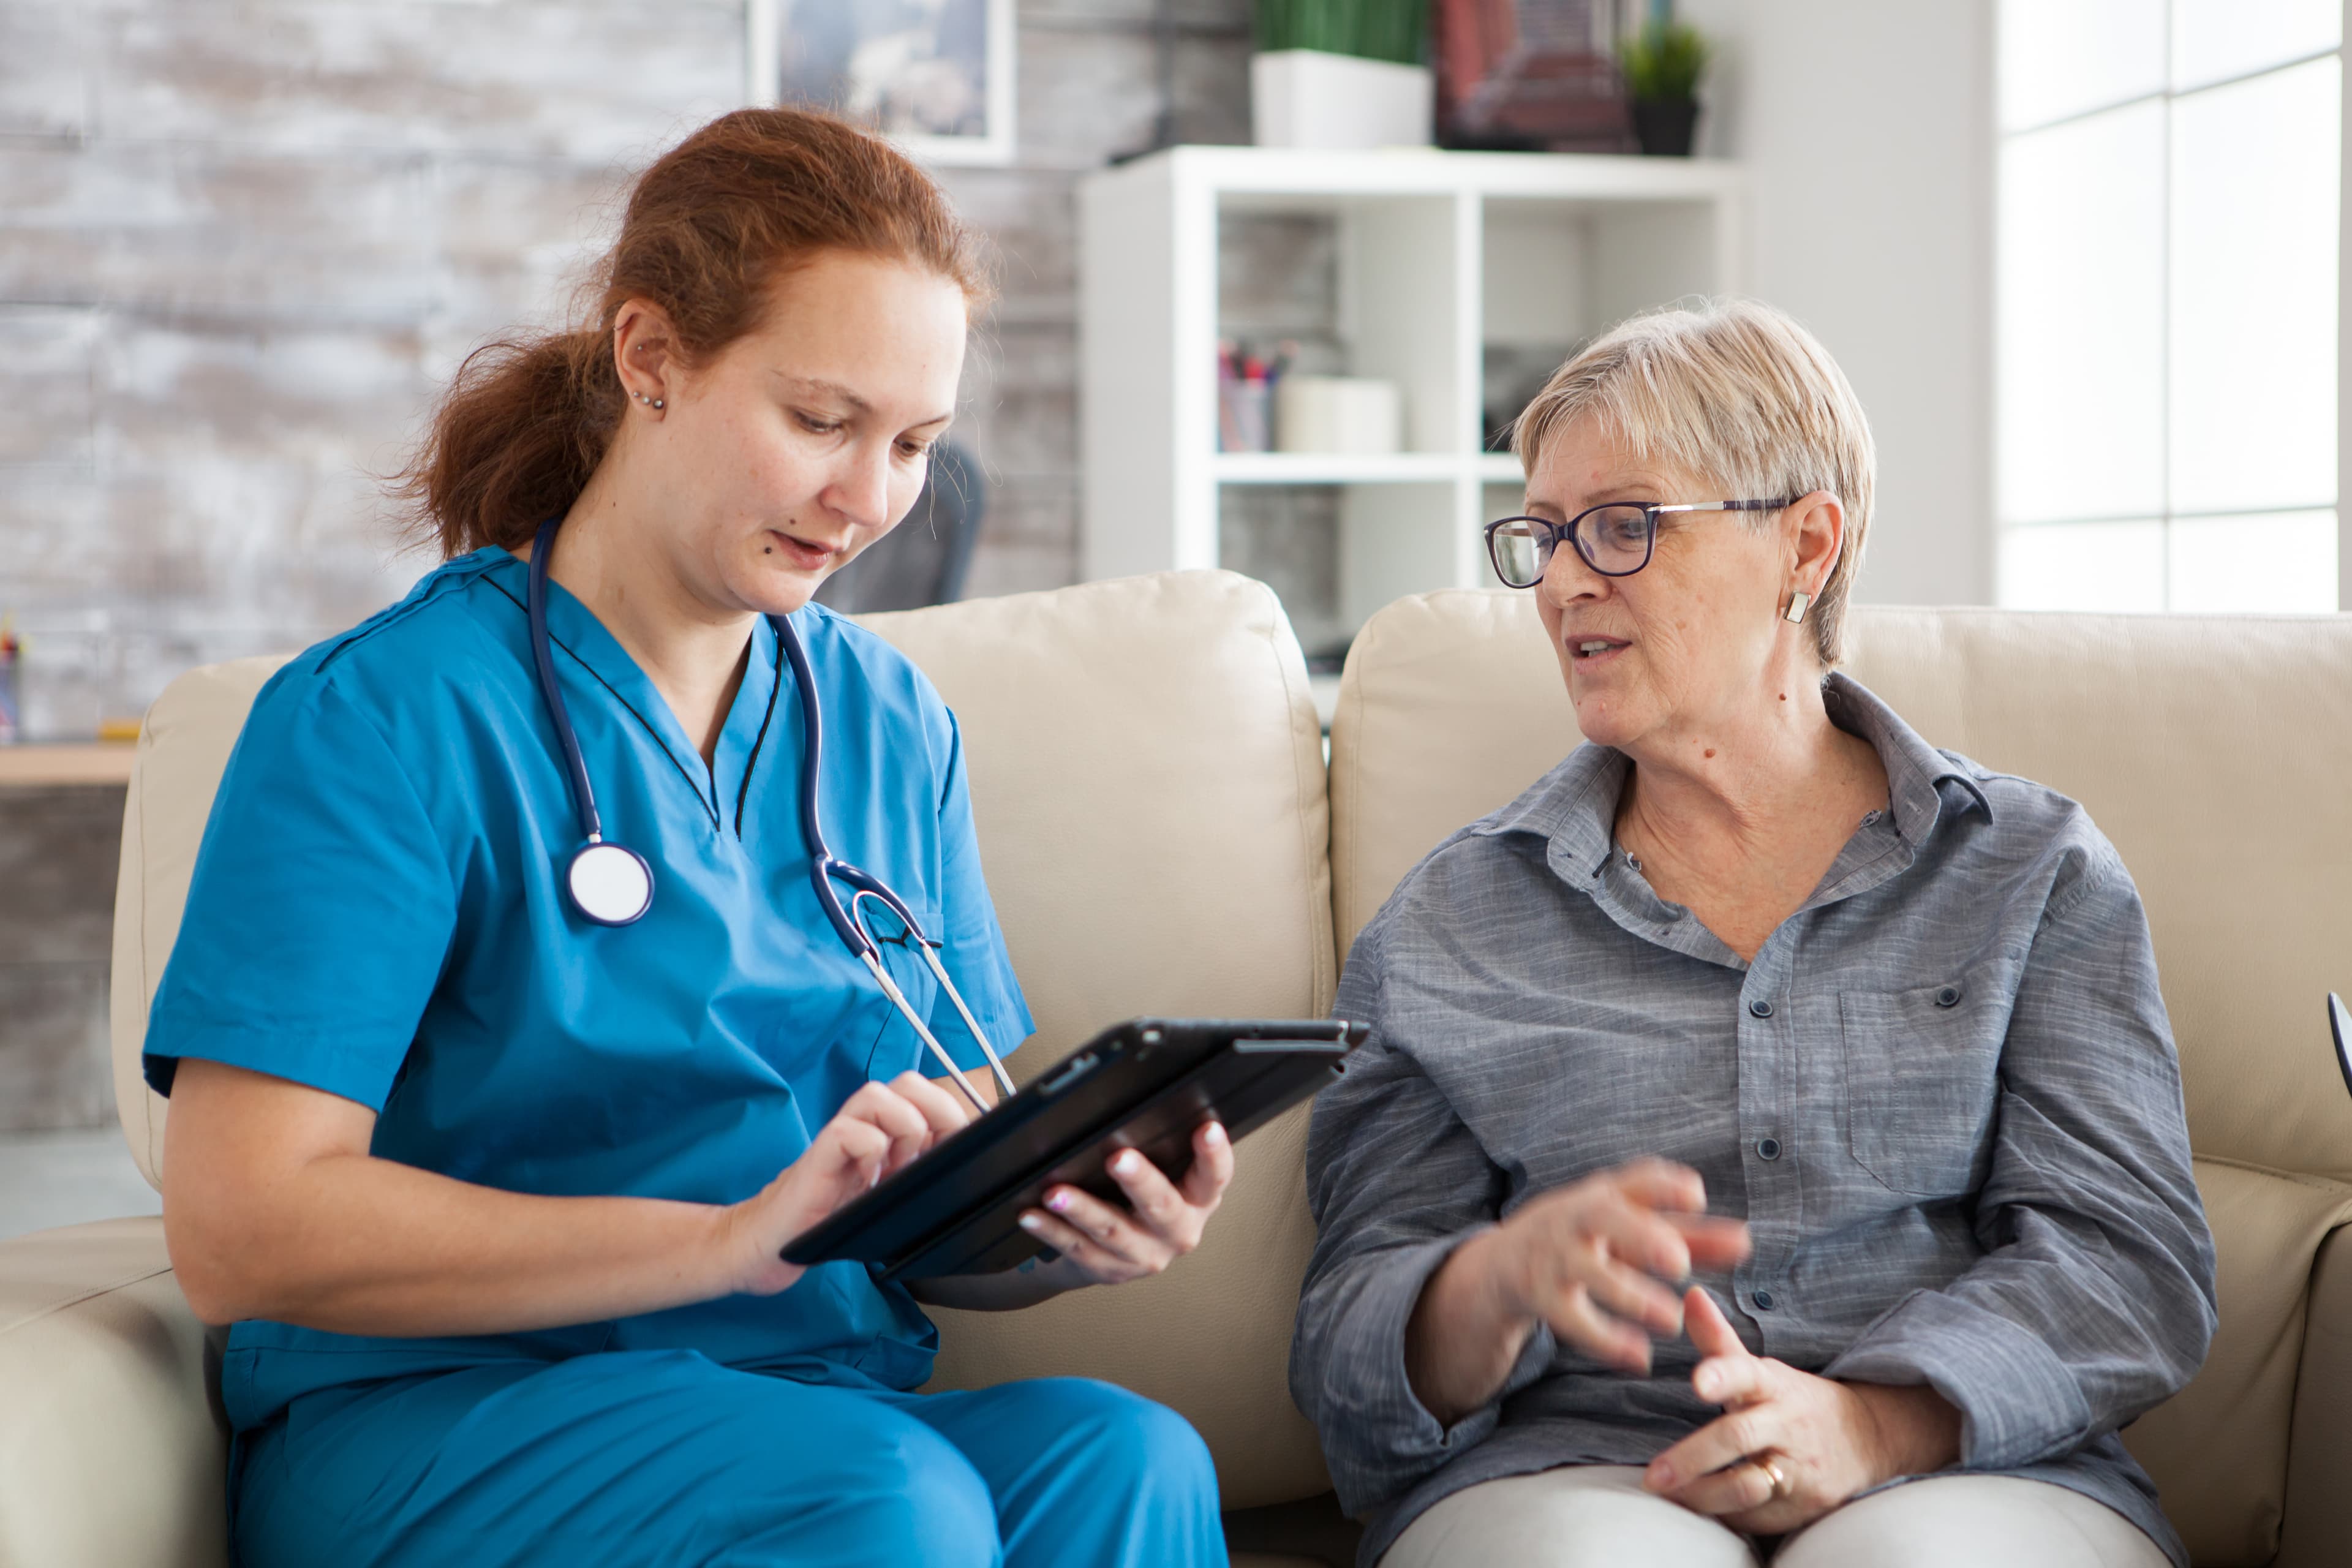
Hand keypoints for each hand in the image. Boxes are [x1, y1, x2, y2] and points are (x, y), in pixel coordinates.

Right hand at [723, 1072, 977, 1295]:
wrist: (770, 1244)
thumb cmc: (828, 1224)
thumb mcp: (885, 1200)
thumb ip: (913, 1177)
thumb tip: (963, 1172)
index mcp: (886, 1134)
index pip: (927, 1097)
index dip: (952, 1114)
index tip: (962, 1149)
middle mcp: (864, 1127)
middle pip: (907, 1083)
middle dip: (935, 1111)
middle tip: (933, 1154)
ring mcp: (839, 1139)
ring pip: (877, 1095)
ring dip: (903, 1128)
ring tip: (900, 1166)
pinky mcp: (817, 1157)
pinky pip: (848, 1132)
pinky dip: (868, 1151)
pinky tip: (867, 1180)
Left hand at [1014, 1121, 1235, 1285]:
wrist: (1119, 1254)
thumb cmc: (1144, 1199)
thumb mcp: (1167, 1173)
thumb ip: (1162, 1147)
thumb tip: (1135, 1100)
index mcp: (1199, 1200)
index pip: (1215, 1177)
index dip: (1214, 1155)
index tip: (1207, 1129)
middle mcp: (1178, 1231)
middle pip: (1162, 1206)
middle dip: (1140, 1181)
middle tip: (1119, 1158)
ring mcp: (1145, 1255)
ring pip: (1112, 1230)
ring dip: (1082, 1210)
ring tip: (1057, 1193)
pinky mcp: (1109, 1269)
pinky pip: (1077, 1247)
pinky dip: (1052, 1230)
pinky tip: (1032, 1215)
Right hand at [1486, 1159, 1751, 1373]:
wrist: (1504, 1262)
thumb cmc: (1592, 1240)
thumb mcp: (1634, 1230)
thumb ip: (1692, 1237)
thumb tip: (1747, 1242)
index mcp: (1606, 1195)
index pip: (1636, 1180)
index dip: (1665, 1186)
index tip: (1696, 1195)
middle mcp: (1576, 1218)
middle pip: (1604, 1216)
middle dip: (1639, 1235)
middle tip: (1679, 1262)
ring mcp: (1555, 1257)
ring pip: (1588, 1272)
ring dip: (1629, 1295)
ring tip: (1671, 1320)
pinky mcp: (1540, 1297)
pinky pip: (1571, 1319)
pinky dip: (1604, 1339)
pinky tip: (1640, 1358)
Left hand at [1642, 1285, 1960, 1531]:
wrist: (1867, 1439)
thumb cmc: (1794, 1401)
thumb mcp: (1761, 1370)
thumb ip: (1718, 1340)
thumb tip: (1690, 1293)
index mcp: (1772, 1384)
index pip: (1746, 1372)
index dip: (1722, 1375)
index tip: (1698, 1381)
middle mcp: (1785, 1424)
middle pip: (1738, 1437)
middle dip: (1693, 1457)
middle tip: (1654, 1475)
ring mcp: (1797, 1468)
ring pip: (1747, 1485)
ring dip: (1704, 1493)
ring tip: (1668, 1494)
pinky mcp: (1801, 1505)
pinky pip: (1756, 1517)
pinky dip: (1725, 1514)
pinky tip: (1699, 1508)